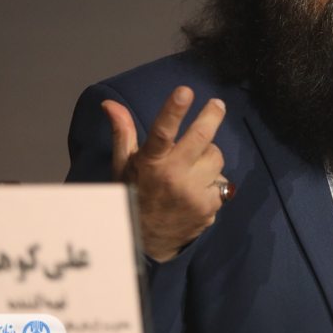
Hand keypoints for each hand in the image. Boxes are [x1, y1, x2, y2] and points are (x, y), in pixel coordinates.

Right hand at [101, 86, 231, 261]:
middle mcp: (173, 176)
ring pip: (215, 158)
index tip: (185, 91)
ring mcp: (193, 192)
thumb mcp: (123, 166)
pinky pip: (222, 182)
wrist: (146, 241)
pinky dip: (214, 182)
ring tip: (194, 166)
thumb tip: (110, 103)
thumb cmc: (134, 194)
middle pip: (201, 137)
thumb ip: (123, 132)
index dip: (174, 110)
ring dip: (208, 157)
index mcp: (150, 163)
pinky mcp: (209, 207)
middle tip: (217, 104)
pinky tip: (199, 189)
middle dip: (212, 116)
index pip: (162, 132)